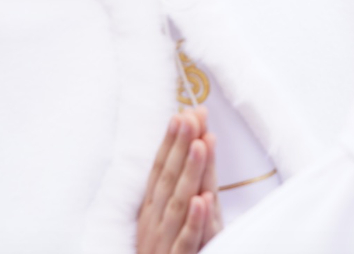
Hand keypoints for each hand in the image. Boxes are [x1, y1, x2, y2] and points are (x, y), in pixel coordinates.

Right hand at [137, 109, 221, 253]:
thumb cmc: (169, 253)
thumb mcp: (176, 218)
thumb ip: (188, 184)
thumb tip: (198, 141)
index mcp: (151, 211)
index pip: (161, 170)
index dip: (171, 142)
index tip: (183, 113)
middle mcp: (154, 223)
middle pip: (168, 180)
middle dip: (180, 147)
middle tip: (190, 115)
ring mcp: (164, 243)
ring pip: (179, 204)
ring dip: (189, 173)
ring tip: (200, 144)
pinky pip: (187, 240)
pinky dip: (194, 220)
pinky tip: (202, 199)